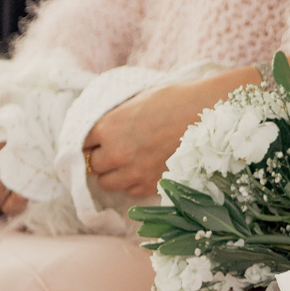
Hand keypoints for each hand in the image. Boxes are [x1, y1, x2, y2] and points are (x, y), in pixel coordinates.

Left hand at [83, 79, 222, 197]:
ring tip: (130, 161)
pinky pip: (130, 191)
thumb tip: (103, 127)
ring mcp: (133, 173)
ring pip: (107, 183)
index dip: (92, 140)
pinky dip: (133, 182)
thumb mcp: (137, 100)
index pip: (81, 143)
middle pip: (92, 166)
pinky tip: (145, 168)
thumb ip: (115, 117)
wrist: (208, 113)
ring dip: (114, 173)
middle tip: (116, 148)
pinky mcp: (150, 185)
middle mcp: (115, 153)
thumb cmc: (175, 99)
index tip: (99, 139)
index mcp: (107, 127)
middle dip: (101, 158)